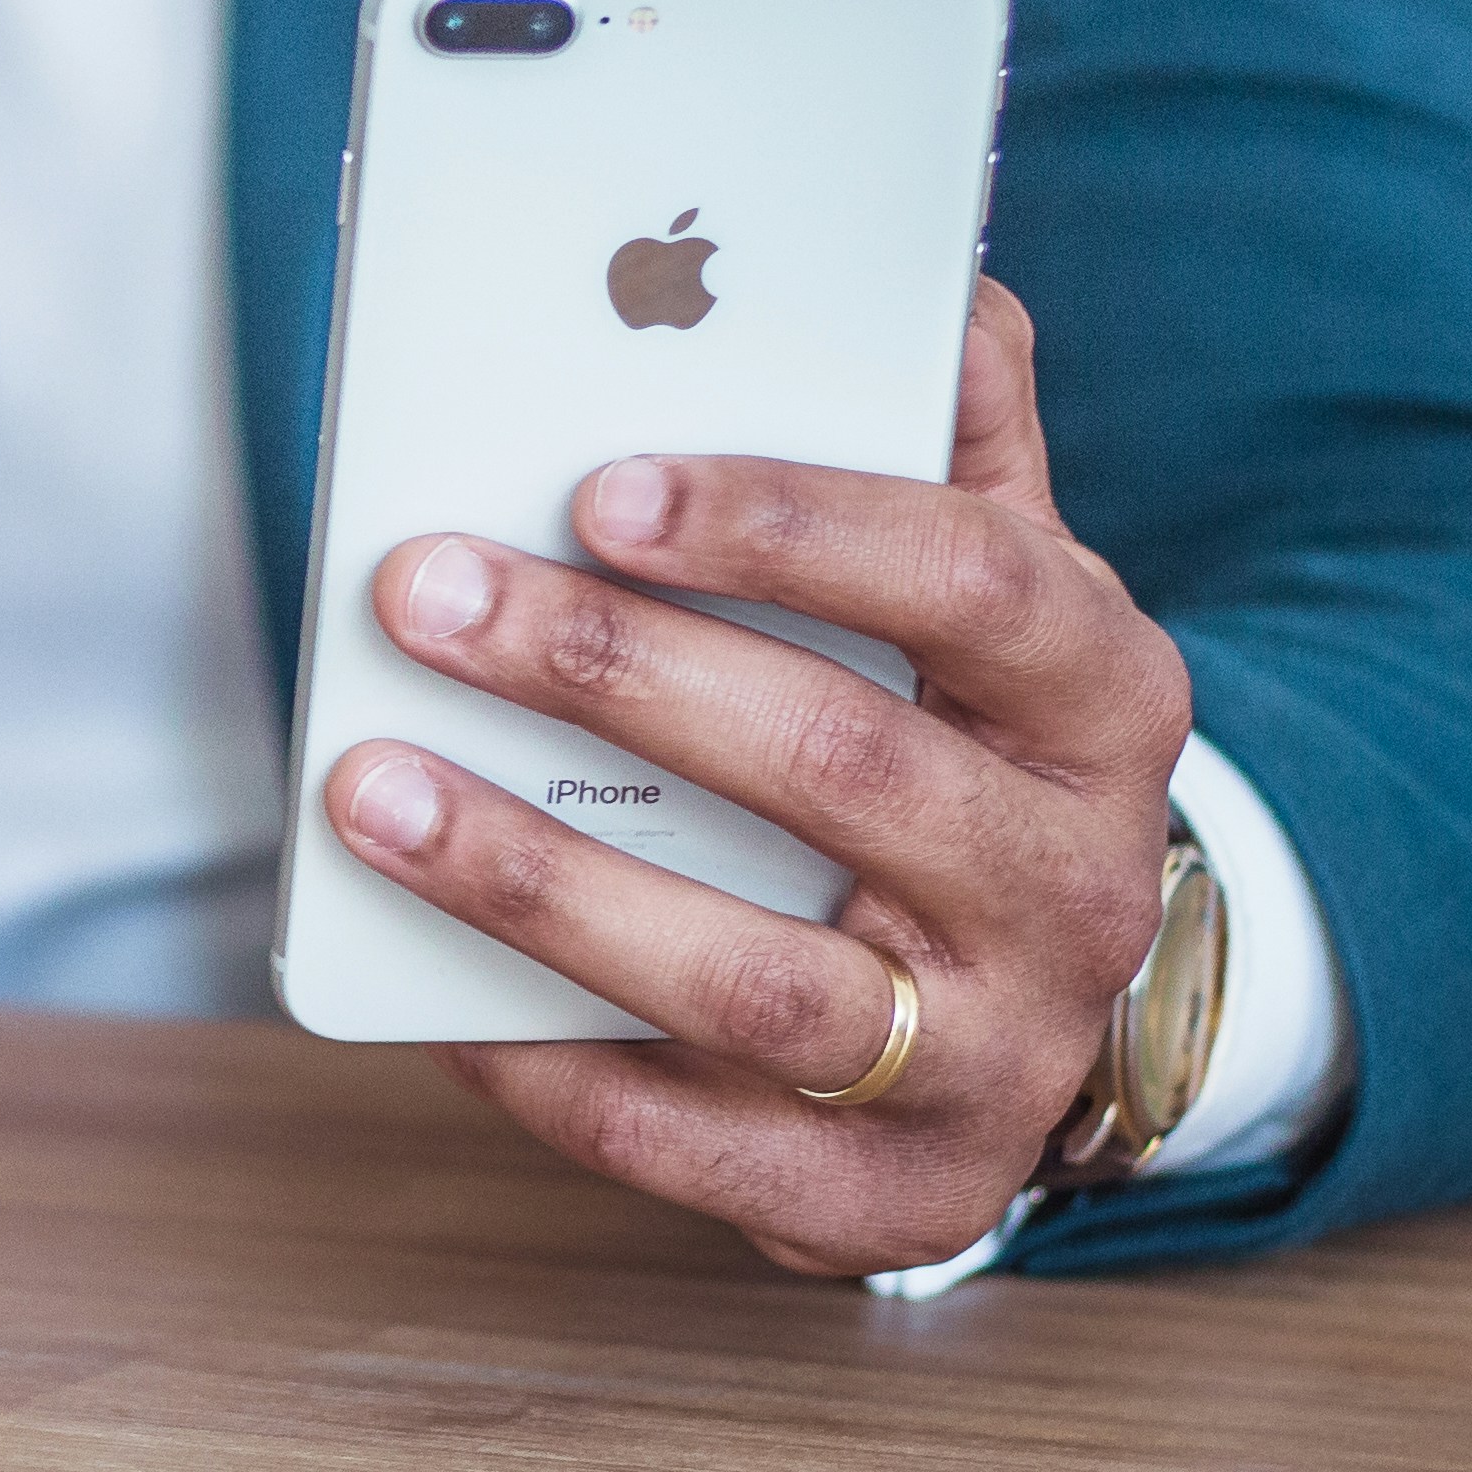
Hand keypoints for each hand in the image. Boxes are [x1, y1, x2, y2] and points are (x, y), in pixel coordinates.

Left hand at [319, 279, 1188, 1276]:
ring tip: (370, 788)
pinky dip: (541, 1059)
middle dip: (606, 673)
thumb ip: (954, 431)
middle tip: (419, 592)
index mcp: (1101, 698)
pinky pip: (691, 1142)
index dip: (786, 526)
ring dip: (540, 882)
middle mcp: (1074, 885)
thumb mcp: (994, 583)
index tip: (598, 483)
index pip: (969, 580)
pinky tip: (419, 986)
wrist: (1052, 1007)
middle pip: (840, 768)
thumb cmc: (966, 739)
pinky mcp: (896, 1200)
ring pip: (754, 981)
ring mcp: (994, 1060)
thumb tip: (932, 272)